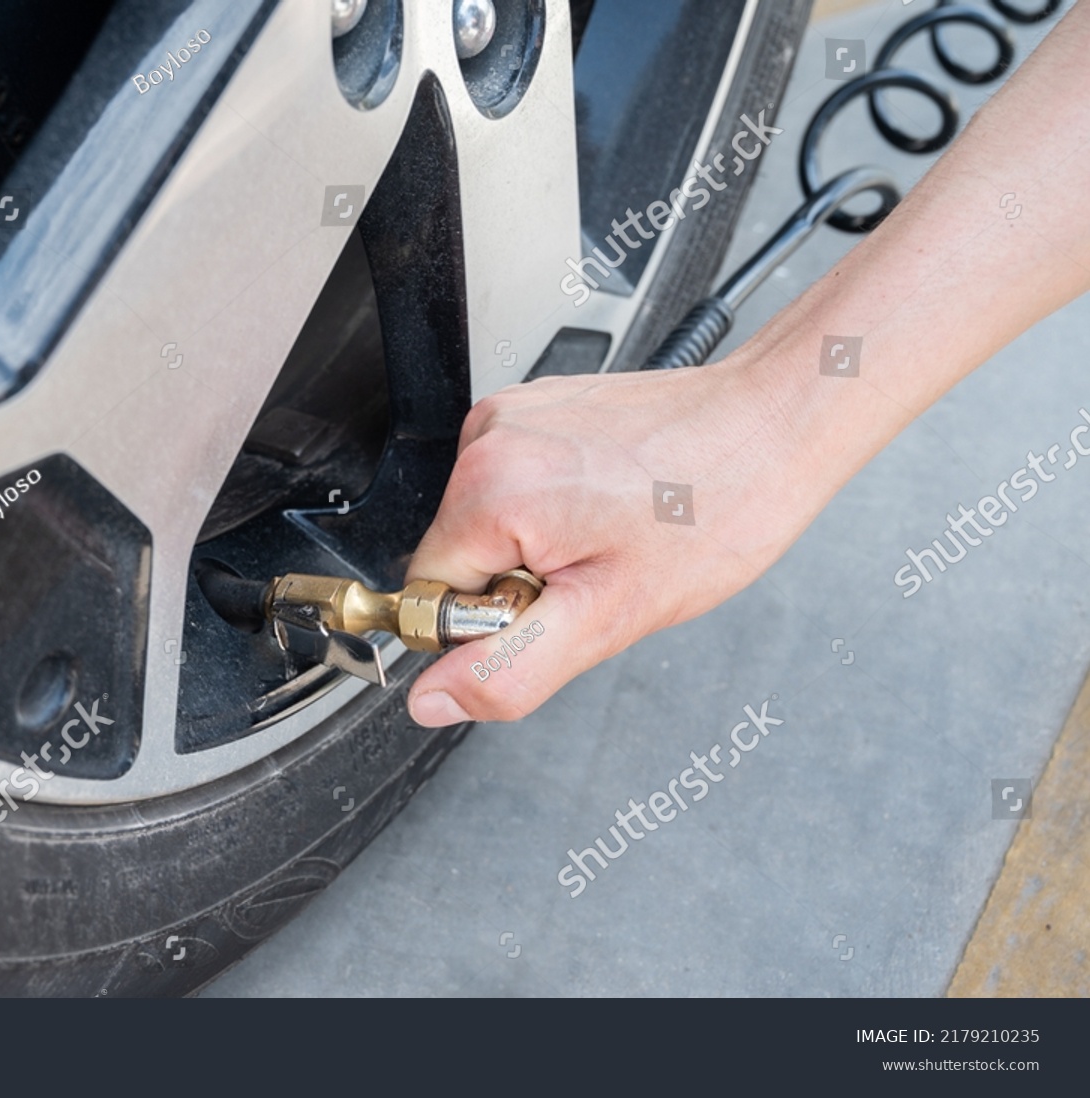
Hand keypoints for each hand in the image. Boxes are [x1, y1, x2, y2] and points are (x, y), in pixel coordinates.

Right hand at [405, 354, 825, 725]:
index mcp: (491, 490)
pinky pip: (509, 484)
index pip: (430, 597)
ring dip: (533, 544)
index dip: (491, 623)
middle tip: (594, 568)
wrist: (770, 429)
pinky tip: (605, 502)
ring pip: (482, 524)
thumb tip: (434, 699)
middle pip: (455, 557)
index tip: (558, 602)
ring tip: (606, 531)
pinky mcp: (531, 407)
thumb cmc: (713, 512)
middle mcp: (488, 438)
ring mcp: (510, 415)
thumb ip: (508, 669)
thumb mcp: (609, 617)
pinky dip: (549, 504)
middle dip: (514, 582)